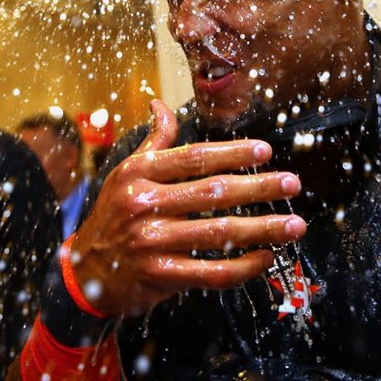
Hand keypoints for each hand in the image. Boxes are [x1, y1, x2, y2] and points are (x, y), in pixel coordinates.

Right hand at [69, 100, 305, 316]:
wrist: (86, 272)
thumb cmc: (114, 216)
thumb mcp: (125, 173)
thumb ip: (153, 142)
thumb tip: (160, 106)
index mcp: (138, 174)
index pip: (194, 157)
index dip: (233, 153)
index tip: (265, 151)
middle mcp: (144, 204)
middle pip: (213, 192)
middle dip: (259, 187)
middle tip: (292, 184)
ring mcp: (153, 242)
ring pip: (219, 233)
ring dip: (263, 228)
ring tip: (294, 224)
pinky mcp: (162, 276)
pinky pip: (213, 272)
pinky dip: (244, 267)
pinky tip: (266, 257)